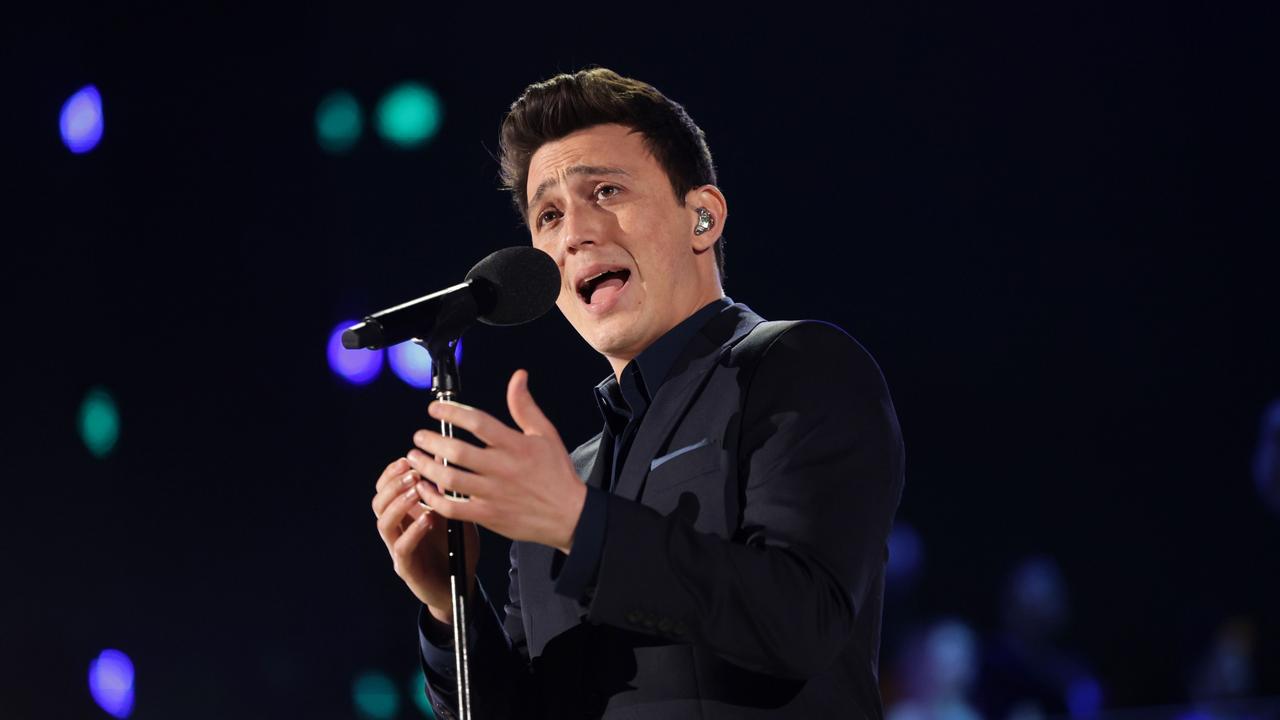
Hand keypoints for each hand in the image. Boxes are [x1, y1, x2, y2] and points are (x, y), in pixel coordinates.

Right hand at [371, 457, 478, 625]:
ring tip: (418, 491)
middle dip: (393, 484)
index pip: (385, 489)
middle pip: (378, 503)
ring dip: (399, 504)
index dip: (391, 473)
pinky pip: (402, 548)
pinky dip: (413, 531)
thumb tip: (443, 456)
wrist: (461, 585)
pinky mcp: (408, 569)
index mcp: (405, 515)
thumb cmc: (456, 548)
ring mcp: (399, 550)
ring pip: (384, 524)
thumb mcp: (456, 513)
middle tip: (413, 473)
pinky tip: (428, 519)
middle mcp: (397, 531)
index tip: (407, 459)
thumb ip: (447, 489)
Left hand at [406, 369, 587, 553]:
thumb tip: (518, 377)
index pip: (478, 422)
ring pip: (450, 479)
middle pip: (457, 451)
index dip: (452, 412)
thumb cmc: (556, 473)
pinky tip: (424, 488)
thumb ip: (525, 406)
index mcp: (515, 446)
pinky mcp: (488, 516)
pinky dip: (433, 498)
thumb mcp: (545, 434)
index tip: (434, 408)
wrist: (570, 515)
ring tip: (414, 457)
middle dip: (431, 440)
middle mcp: (502, 469)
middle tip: (419, 435)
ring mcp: (493, 494)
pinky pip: (452, 507)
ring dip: (426, 466)